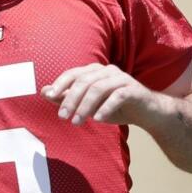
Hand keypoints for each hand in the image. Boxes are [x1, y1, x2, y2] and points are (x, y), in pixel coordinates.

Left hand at [40, 63, 160, 126]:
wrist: (147, 113)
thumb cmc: (114, 107)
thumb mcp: (89, 105)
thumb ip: (67, 98)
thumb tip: (44, 92)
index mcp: (95, 71)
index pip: (74, 73)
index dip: (61, 83)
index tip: (50, 97)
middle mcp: (107, 70)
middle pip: (84, 81)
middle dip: (71, 99)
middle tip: (63, 117)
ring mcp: (121, 78)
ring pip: (98, 88)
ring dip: (85, 106)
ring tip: (77, 122)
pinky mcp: (133, 89)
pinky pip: (117, 96)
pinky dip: (106, 107)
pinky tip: (98, 119)